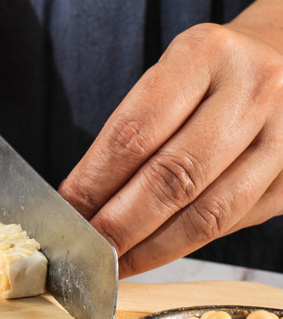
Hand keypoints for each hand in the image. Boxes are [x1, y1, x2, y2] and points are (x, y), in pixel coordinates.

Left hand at [58, 20, 282, 277]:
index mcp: (204, 55)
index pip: (133, 133)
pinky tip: (155, 252)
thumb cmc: (212, 75)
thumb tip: (79, 202)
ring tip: (116, 263)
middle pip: (172, 178)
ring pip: (209, 212)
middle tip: (86, 250)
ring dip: (153, 248)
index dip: (93, 183)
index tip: (65, 212)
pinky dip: (187, 245)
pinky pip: (233, 223)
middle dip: (119, 225)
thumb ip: (132, 132)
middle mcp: (253, 89)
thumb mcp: (170, 76)